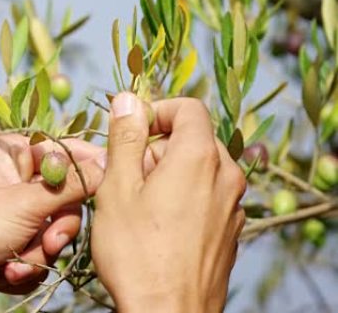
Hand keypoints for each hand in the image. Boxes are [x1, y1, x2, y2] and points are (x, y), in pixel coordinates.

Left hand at [0, 134, 105, 312]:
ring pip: (53, 229)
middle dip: (56, 227)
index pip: (61, 150)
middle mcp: (10, 178)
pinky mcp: (9, 243)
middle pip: (63, 196)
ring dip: (40, 252)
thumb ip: (72, 185)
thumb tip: (108, 163)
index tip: (112, 180)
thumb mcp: (26, 204)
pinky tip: (4, 274)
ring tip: (16, 263)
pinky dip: (27, 266)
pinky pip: (39, 251)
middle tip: (48, 242)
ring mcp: (10, 212)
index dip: (87, 167)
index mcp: (9, 153)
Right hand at [91, 93, 245, 312]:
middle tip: (126, 178)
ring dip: (169, 174)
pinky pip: (208, 196)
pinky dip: (184, 197)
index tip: (131, 134)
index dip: (157, 112)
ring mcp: (234, 205)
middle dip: (157, 148)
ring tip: (139, 207)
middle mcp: (226, 176)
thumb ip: (125, 137)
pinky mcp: (231, 230)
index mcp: (200, 157)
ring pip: (199, 169)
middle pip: (193, 139)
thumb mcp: (118, 188)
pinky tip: (159, 228)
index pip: (189, 108)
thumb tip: (128, 99)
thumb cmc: (137, 253)